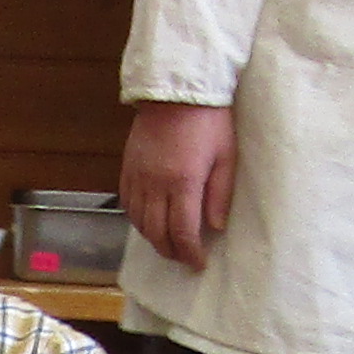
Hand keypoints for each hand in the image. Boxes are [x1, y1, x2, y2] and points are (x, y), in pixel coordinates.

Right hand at [118, 101, 236, 270]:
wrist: (176, 90)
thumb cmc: (208, 120)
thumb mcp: (226, 156)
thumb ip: (219, 194)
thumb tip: (215, 227)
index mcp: (183, 183)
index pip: (183, 232)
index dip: (190, 254)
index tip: (199, 263)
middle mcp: (155, 184)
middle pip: (157, 233)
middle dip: (171, 251)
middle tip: (184, 258)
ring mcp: (138, 176)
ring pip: (138, 222)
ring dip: (153, 238)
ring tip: (168, 243)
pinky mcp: (128, 167)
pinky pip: (127, 203)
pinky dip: (137, 219)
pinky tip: (149, 221)